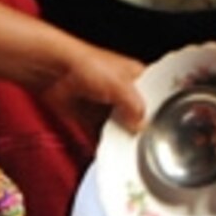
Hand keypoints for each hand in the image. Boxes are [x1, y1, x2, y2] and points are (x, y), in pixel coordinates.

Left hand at [31, 38, 148, 140]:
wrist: (54, 70)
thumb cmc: (86, 64)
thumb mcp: (120, 85)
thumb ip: (135, 106)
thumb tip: (142, 124)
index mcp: (134, 75)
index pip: (153, 93)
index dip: (158, 109)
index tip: (161, 126)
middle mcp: (120, 89)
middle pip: (135, 114)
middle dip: (138, 128)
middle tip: (142, 141)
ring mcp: (103, 103)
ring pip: (117, 126)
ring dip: (119, 137)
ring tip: (126, 149)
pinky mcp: (87, 116)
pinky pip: (99, 134)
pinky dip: (102, 144)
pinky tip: (108, 151)